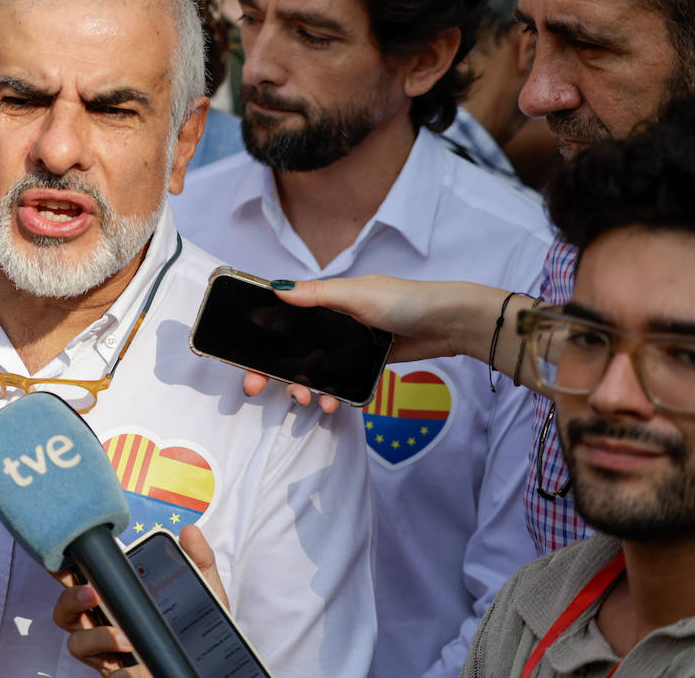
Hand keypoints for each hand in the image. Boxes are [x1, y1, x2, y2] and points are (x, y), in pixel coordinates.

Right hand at [51, 526, 222, 676]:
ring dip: (97, 637)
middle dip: (71, 598)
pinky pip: (108, 674)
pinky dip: (122, 670)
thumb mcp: (201, 588)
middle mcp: (102, 622)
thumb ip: (197, 559)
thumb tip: (189, 532)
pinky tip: (138, 665)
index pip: (80, 579)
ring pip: (77, 643)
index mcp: (114, 596)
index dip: (65, 568)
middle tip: (93, 593)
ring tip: (125, 638)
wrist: (210, 662)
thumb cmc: (194, 623)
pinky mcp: (118, 674)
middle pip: (65, 611)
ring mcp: (107, 651)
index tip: (69, 557)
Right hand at [240, 276, 505, 412]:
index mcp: (323, 301)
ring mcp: (345, 346)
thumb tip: (276, 289)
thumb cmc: (405, 300)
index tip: (245, 363)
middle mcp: (329, 324)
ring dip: (303, 388)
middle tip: (259, 390)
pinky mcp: (362, 364)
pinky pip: (338, 383)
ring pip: (312, 372)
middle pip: (290, 352)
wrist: (449, 324)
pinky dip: (332, 396)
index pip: (280, 322)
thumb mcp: (358, 294)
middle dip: (273, 373)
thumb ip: (317, 295)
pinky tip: (334, 405)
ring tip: (309, 401)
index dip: (259, 343)